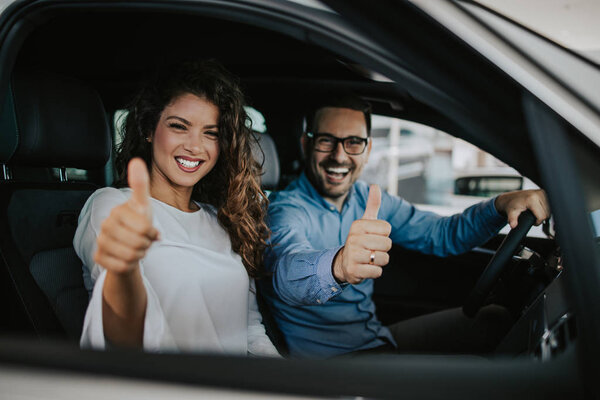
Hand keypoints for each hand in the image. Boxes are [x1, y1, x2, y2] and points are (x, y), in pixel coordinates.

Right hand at [94, 158, 159, 274]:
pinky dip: (129, 265)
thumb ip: (141, 184)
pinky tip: (127, 257)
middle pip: (137, 244)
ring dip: (139, 255)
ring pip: (129, 256)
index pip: (143, 228)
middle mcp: (105, 225)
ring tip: (137, 248)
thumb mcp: (143, 204)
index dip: (151, 232)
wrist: (128, 243)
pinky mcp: (98, 257)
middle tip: (144, 241)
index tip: (149, 229)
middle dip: (146, 245)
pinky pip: (121, 266)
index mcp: (117, 211)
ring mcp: (100, 241)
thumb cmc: (137, 221)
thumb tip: (136, 161)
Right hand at [332, 185, 391, 283]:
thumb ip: (372, 204)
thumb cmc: (360, 239)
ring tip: (368, 258)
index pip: (387, 229)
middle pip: (387, 244)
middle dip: (383, 249)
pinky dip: (374, 272)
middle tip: (371, 249)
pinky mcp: (354, 270)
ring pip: (384, 259)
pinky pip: (377, 272)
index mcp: (358, 225)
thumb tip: (375, 186)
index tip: (373, 236)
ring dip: (379, 261)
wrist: (344, 262)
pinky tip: (365, 267)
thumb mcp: (365, 222)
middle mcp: (354, 238)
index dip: (383, 235)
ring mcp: (353, 255)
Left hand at [494, 189, 549, 228]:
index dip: (537, 222)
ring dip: (543, 214)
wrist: (510, 198)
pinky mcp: (544, 192)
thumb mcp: (511, 213)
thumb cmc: (511, 206)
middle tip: (532, 217)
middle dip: (540, 218)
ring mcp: (542, 192)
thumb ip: (512, 219)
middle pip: (547, 213)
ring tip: (534, 213)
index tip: (532, 222)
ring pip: (550, 210)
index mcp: (532, 199)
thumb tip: (513, 225)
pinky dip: (545, 210)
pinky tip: (539, 210)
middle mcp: (538, 194)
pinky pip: (550, 205)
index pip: (542, 216)